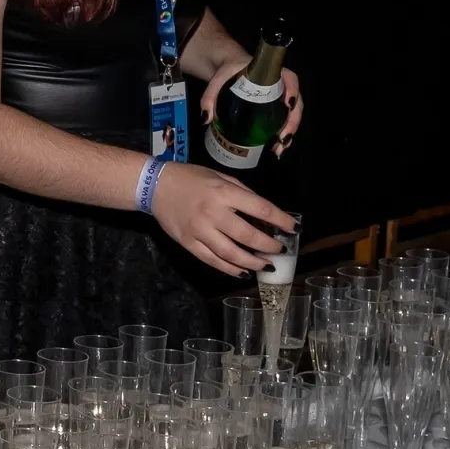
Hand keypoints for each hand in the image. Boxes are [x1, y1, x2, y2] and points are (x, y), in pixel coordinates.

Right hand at [151, 162, 295, 276]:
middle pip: (248, 235)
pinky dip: (230, 269)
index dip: (281, 220)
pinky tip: (243, 272)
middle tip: (280, 250)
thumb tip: (264, 214)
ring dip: (253, 262)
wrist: (154, 185)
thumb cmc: (191, 178)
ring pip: (231, 254)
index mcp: (223, 193)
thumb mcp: (220, 177)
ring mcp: (199, 231)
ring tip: (266, 266)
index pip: (260, 208)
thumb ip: (242, 194)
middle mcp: (212, 213)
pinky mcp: (188, 243)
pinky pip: (212, 261)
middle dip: (269, 246)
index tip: (294, 229)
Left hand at [200, 61, 303, 156]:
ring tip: (279, 149)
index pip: (290, 79)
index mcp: (271, 72)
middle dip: (292, 122)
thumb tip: (205, 119)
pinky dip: (283, 134)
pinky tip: (276, 148)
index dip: (293, 90)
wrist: (230, 69)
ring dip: (289, 133)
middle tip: (282, 139)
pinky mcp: (276, 107)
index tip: (288, 103)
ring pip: (293, 115)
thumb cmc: (228, 71)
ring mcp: (281, 97)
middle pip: (296, 103)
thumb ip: (209, 96)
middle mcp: (282, 85)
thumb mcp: (217, 79)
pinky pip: (285, 120)